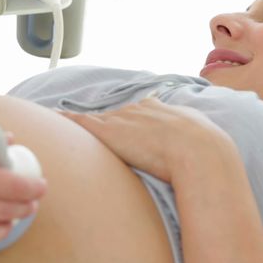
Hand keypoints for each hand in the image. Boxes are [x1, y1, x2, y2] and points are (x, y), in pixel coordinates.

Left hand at [61, 97, 232, 182]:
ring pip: (96, 118)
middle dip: (107, 120)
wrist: (198, 151)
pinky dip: (65, 121)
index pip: (143, 109)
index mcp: (163, 110)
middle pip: (117, 113)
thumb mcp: (203, 138)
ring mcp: (123, 120)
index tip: (128, 119)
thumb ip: (196, 141)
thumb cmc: (206, 151)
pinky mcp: (108, 132)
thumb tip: (210, 153)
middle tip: (97, 127)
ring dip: (81, 121)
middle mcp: (140, 110)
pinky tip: (52, 119)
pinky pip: (81, 124)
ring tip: (62, 120)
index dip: (134, 116)